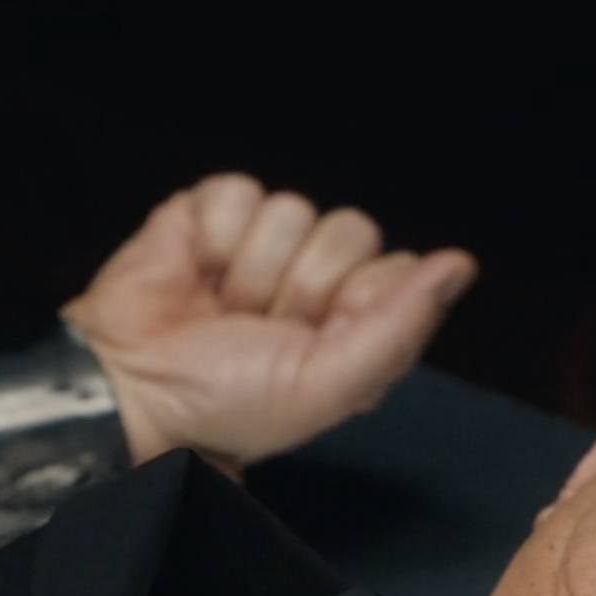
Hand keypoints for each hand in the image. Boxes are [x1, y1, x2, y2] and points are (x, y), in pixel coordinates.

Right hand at [61, 174, 476, 471]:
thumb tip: (461, 264)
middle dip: (303, 287)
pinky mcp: (213, 211)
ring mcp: (264, 240)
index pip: (397, 268)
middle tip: (262, 330)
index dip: (359, 300)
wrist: (134, 389)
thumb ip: (401, 323)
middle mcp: (316, 275)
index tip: (317, 339)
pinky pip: (241, 192)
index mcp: (355, 318)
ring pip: (294, 210)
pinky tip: (196, 275)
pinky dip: (215, 239)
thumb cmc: (229, 404)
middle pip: (351, 230)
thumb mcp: (330, 382)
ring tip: (222, 310)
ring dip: (253, 271)